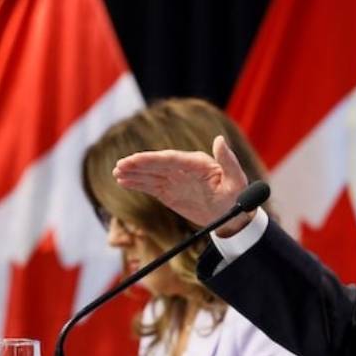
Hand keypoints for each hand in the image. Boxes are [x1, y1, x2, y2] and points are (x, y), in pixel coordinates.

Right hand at [113, 136, 251, 235]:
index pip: (171, 158)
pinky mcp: (170, 191)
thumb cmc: (238, 198)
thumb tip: (219, 139)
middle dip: (138, 164)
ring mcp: (175, 179)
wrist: (233, 216)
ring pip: (151, 174)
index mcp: (198, 162)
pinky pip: (151, 186)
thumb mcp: (236, 181)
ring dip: (134, 173)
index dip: (151, 159)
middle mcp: (184, 167)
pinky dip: (137, 183)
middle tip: (119, 166)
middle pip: (157, 164)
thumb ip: (228, 161)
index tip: (135, 160)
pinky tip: (123, 181)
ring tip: (117, 173)